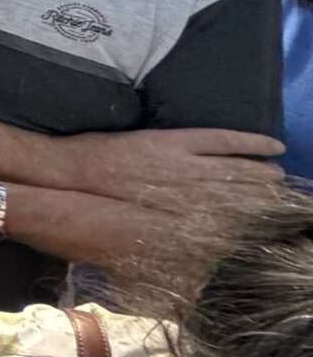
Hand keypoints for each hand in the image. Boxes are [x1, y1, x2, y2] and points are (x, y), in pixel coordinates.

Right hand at [74, 127, 283, 205]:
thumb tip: (206, 156)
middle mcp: (187, 165)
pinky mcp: (174, 212)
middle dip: (265, 175)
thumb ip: (178, 146)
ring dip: (259, 194)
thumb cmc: (106, 152)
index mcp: (178, 140)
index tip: (276, 148)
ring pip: (234, 192)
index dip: (256, 145)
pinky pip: (212, 216)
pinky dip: (235, 215)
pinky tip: (246, 217)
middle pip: (241, 169)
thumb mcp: (145, 139)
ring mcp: (183, 191)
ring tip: (272, 196)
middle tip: (278, 179)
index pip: (230, 140)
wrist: (77, 174)